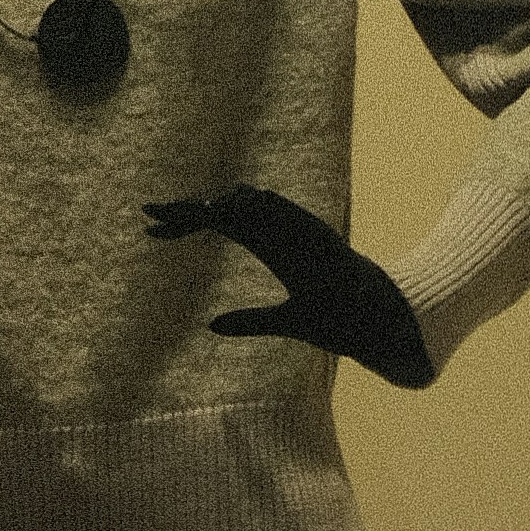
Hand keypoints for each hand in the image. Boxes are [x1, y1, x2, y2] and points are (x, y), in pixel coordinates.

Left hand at [142, 187, 433, 390]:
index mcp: (270, 249)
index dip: (185, 223)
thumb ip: (248, 322)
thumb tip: (210, 325)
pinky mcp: (324, 242)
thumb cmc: (335, 320)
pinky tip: (237, 205)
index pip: (220, 226)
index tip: (149, 229)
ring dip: (223, 206)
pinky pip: (291, 219)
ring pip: (256, 211)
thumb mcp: (283, 324)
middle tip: (149, 212)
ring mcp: (303, 236)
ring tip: (191, 208)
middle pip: (227, 213)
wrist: (380, 323)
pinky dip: (265, 210)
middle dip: (188, 212)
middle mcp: (282, 236)